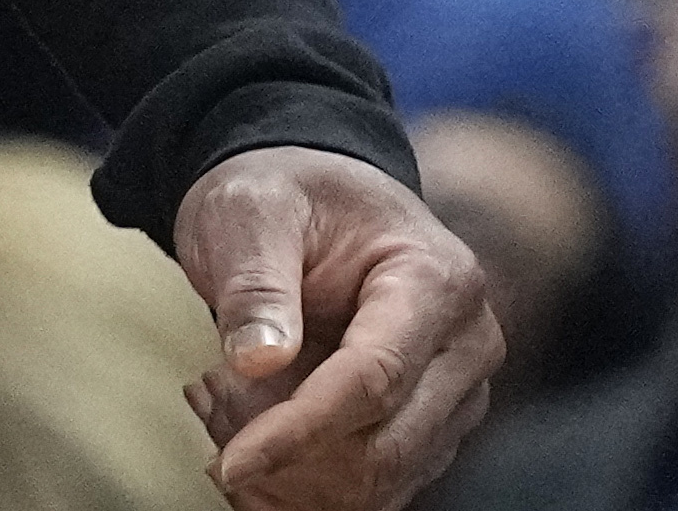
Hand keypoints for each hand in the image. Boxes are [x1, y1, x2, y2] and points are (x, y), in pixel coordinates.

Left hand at [174, 146, 501, 510]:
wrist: (313, 200)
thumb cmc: (284, 196)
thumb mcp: (249, 211)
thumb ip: (255, 281)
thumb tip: (258, 361)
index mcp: (437, 278)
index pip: (375, 378)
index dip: (301, 430)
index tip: (232, 462)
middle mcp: (467, 345)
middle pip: (387, 446)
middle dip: (290, 454)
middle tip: (210, 403)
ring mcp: (457, 395)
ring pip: (380, 481)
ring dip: (292, 473)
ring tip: (224, 405)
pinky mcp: (431, 429)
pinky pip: (374, 488)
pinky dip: (304, 482)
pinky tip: (249, 434)